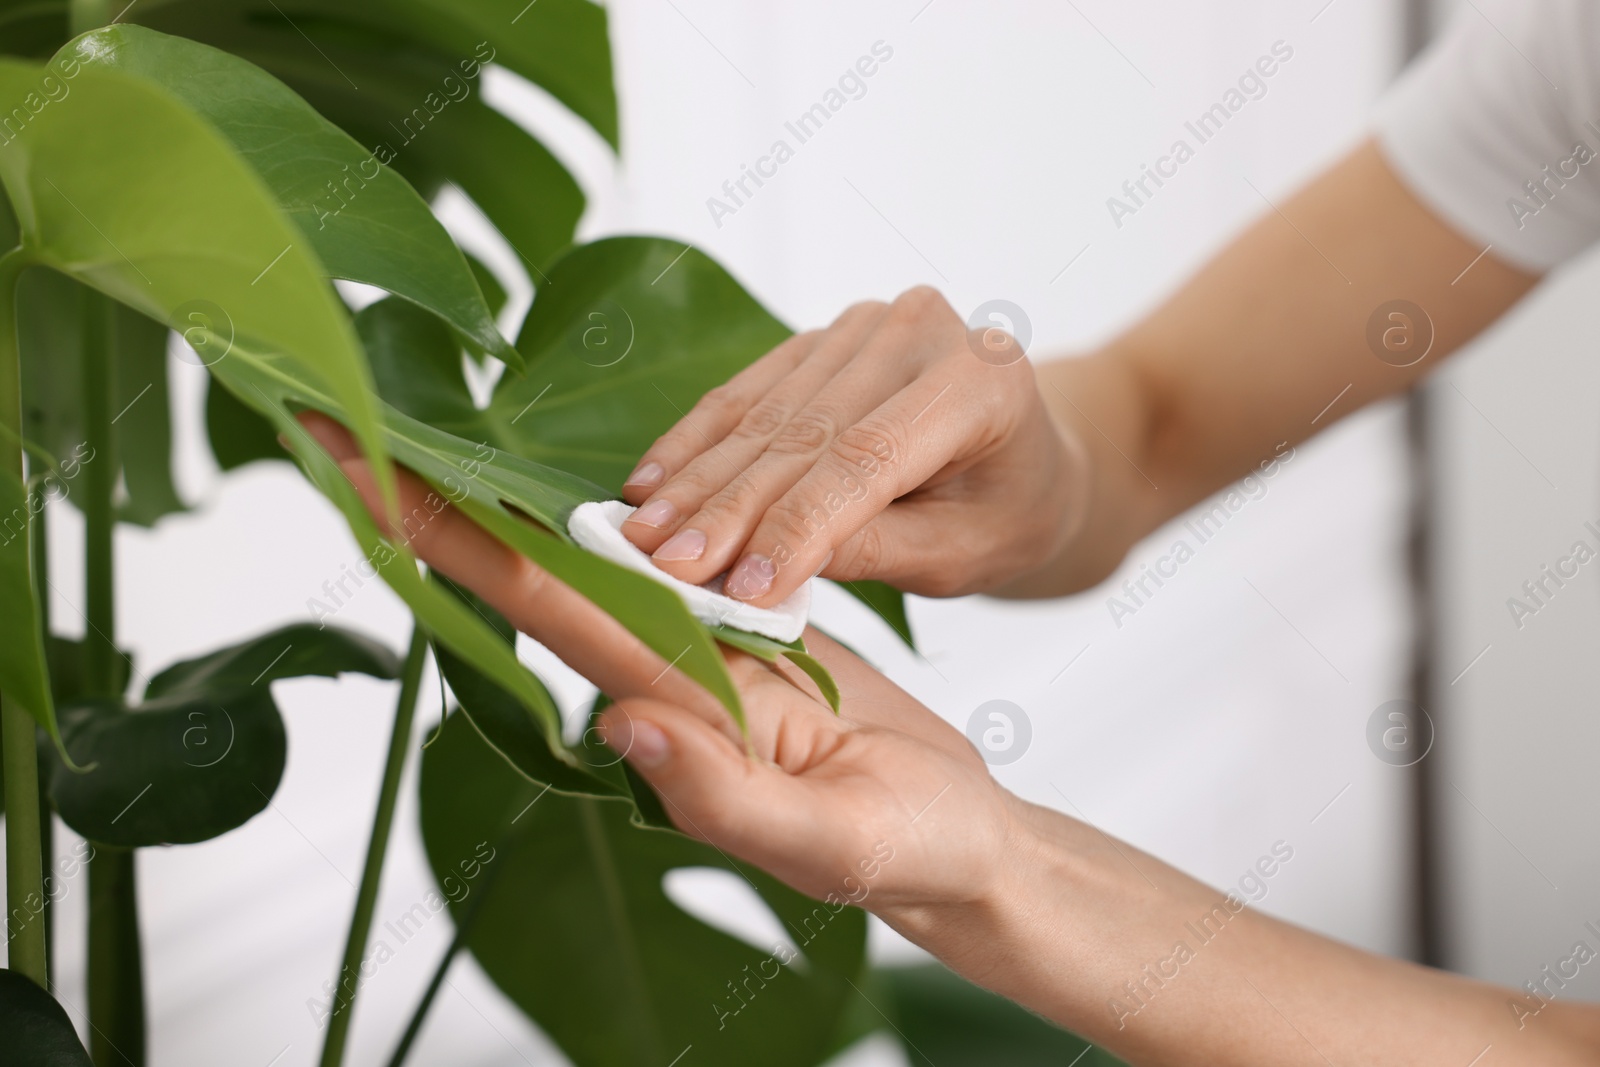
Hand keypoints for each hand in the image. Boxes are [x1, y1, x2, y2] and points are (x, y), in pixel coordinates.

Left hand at [297, 412, 1022, 912]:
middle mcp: (664, 669)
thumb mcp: (829, 844)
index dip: (437, 534)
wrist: (961, 845)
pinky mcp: (753, 632)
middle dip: (428, 497)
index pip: (531, 601)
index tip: (347, 468)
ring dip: (505, 498)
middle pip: (531, 564)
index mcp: (672, 705)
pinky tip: (569, 485)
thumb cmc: (909, 855)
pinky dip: (611, 516)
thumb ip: (724, 797)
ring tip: (423, 431)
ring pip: (595, 554)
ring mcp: (705, 650)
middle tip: (331, 416)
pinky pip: (671, 560)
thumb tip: (619, 720)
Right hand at [618, 286, 1089, 606]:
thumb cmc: (1008, 518)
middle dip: (727, 508)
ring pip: (767, 411)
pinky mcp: (828, 336)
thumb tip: (763, 573)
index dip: (796, 525)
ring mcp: (872, 323)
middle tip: (661, 569)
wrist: (1034, 460)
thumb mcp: (961, 555)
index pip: (867, 459)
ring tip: (639, 535)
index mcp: (982, 383)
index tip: (738, 587)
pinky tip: (650, 482)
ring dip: (697, 478)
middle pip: (806, 431)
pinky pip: (751, 390)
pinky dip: (699, 441)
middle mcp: (925, 331)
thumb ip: (874, 553)